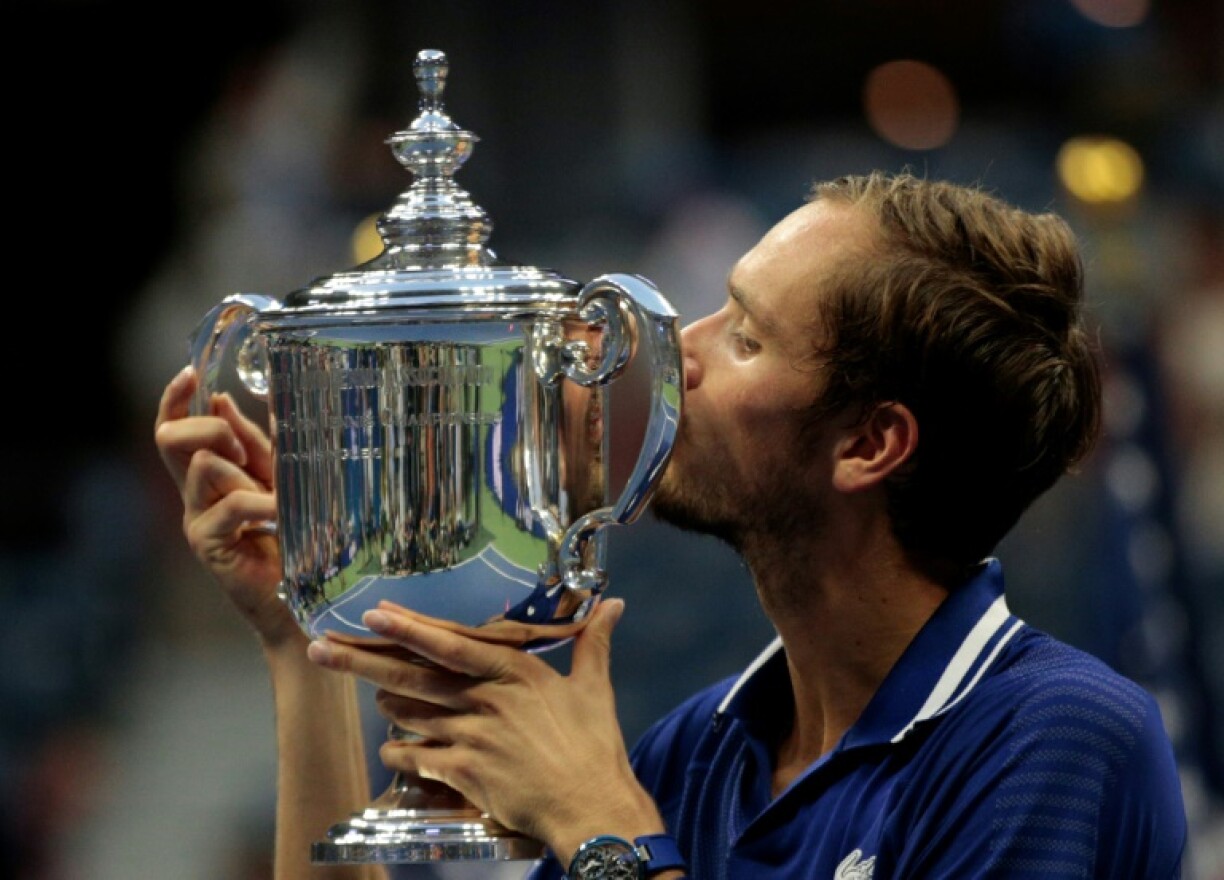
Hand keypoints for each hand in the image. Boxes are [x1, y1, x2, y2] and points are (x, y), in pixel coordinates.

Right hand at [154, 367, 296, 647]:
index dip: (174, 399)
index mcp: (207, 476)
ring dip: (246, 472)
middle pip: (171, 440)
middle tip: (247, 454)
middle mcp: (193, 495)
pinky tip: (282, 514)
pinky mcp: (208, 544)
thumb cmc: (293, 537)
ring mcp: (196, 520)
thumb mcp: (279, 479)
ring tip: (277, 498)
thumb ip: (258, 444)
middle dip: (211, 430)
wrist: (301, 596)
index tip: (188, 372)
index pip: (173, 429)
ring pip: (205, 466)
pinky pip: (232, 504)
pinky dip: (262, 503)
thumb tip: (226, 401)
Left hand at [306, 599, 665, 857]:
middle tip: (323, 647)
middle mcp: (485, 699)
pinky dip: (399, 753)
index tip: (373, 614)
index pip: (451, 642)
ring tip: (374, 695)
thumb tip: (615, 606)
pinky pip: (416, 759)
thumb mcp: (595, 688)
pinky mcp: (464, 774)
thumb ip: (593, 644)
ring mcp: (471, 737)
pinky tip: (392, 751)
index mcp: (514, 671)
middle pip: (412, 675)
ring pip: (409, 714)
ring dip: (387, 705)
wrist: (591, 806)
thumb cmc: (595, 747)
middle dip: (362, 660)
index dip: (409, 627)